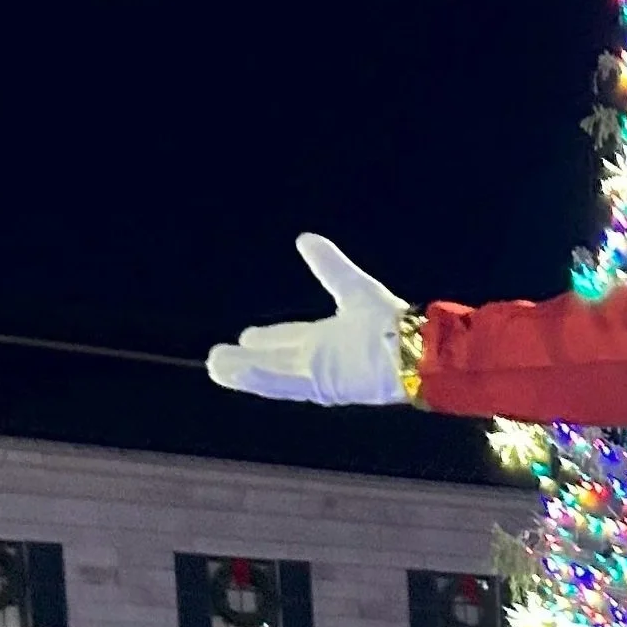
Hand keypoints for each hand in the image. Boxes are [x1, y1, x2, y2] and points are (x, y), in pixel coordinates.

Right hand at [206, 235, 410, 404]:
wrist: (411, 347)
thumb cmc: (390, 320)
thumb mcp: (352, 286)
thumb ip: (329, 265)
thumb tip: (306, 239)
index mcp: (329, 338)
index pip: (290, 338)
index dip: (269, 338)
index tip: (247, 336)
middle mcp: (321, 359)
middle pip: (276, 360)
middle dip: (249, 360)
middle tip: (219, 358)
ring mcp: (320, 376)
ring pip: (272, 375)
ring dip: (244, 371)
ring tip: (214, 366)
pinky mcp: (321, 387)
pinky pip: (283, 384)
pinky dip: (259, 378)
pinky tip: (233, 372)